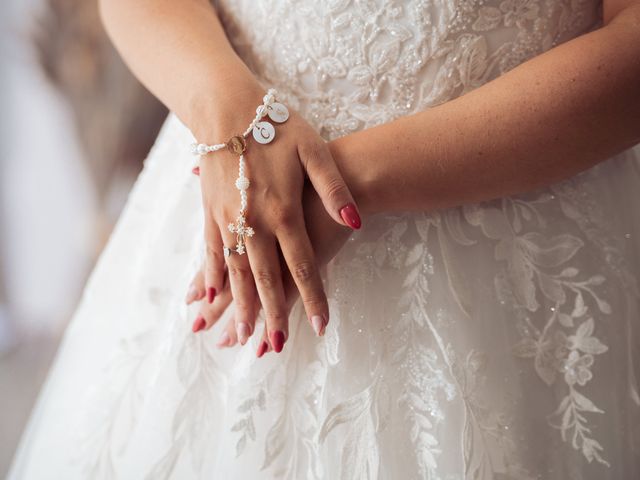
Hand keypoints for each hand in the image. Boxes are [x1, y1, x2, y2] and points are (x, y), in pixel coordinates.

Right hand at [194, 81, 360, 351]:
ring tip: (242, 335)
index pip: (302, 267)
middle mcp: (253, 223)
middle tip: (276, 346)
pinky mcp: (209, 212)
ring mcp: (227, 220)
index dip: (314, 298)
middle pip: (265, 279)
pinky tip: (208, 296)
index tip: (321, 328)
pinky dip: (210, 277)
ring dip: (239, 306)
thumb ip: (334, 190)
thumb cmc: (277, 127)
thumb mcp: (315, 151)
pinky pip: (209, 252)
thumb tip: (357, 223)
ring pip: (235, 273)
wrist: (228, 108)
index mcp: (282, 212)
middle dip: (272, 315)